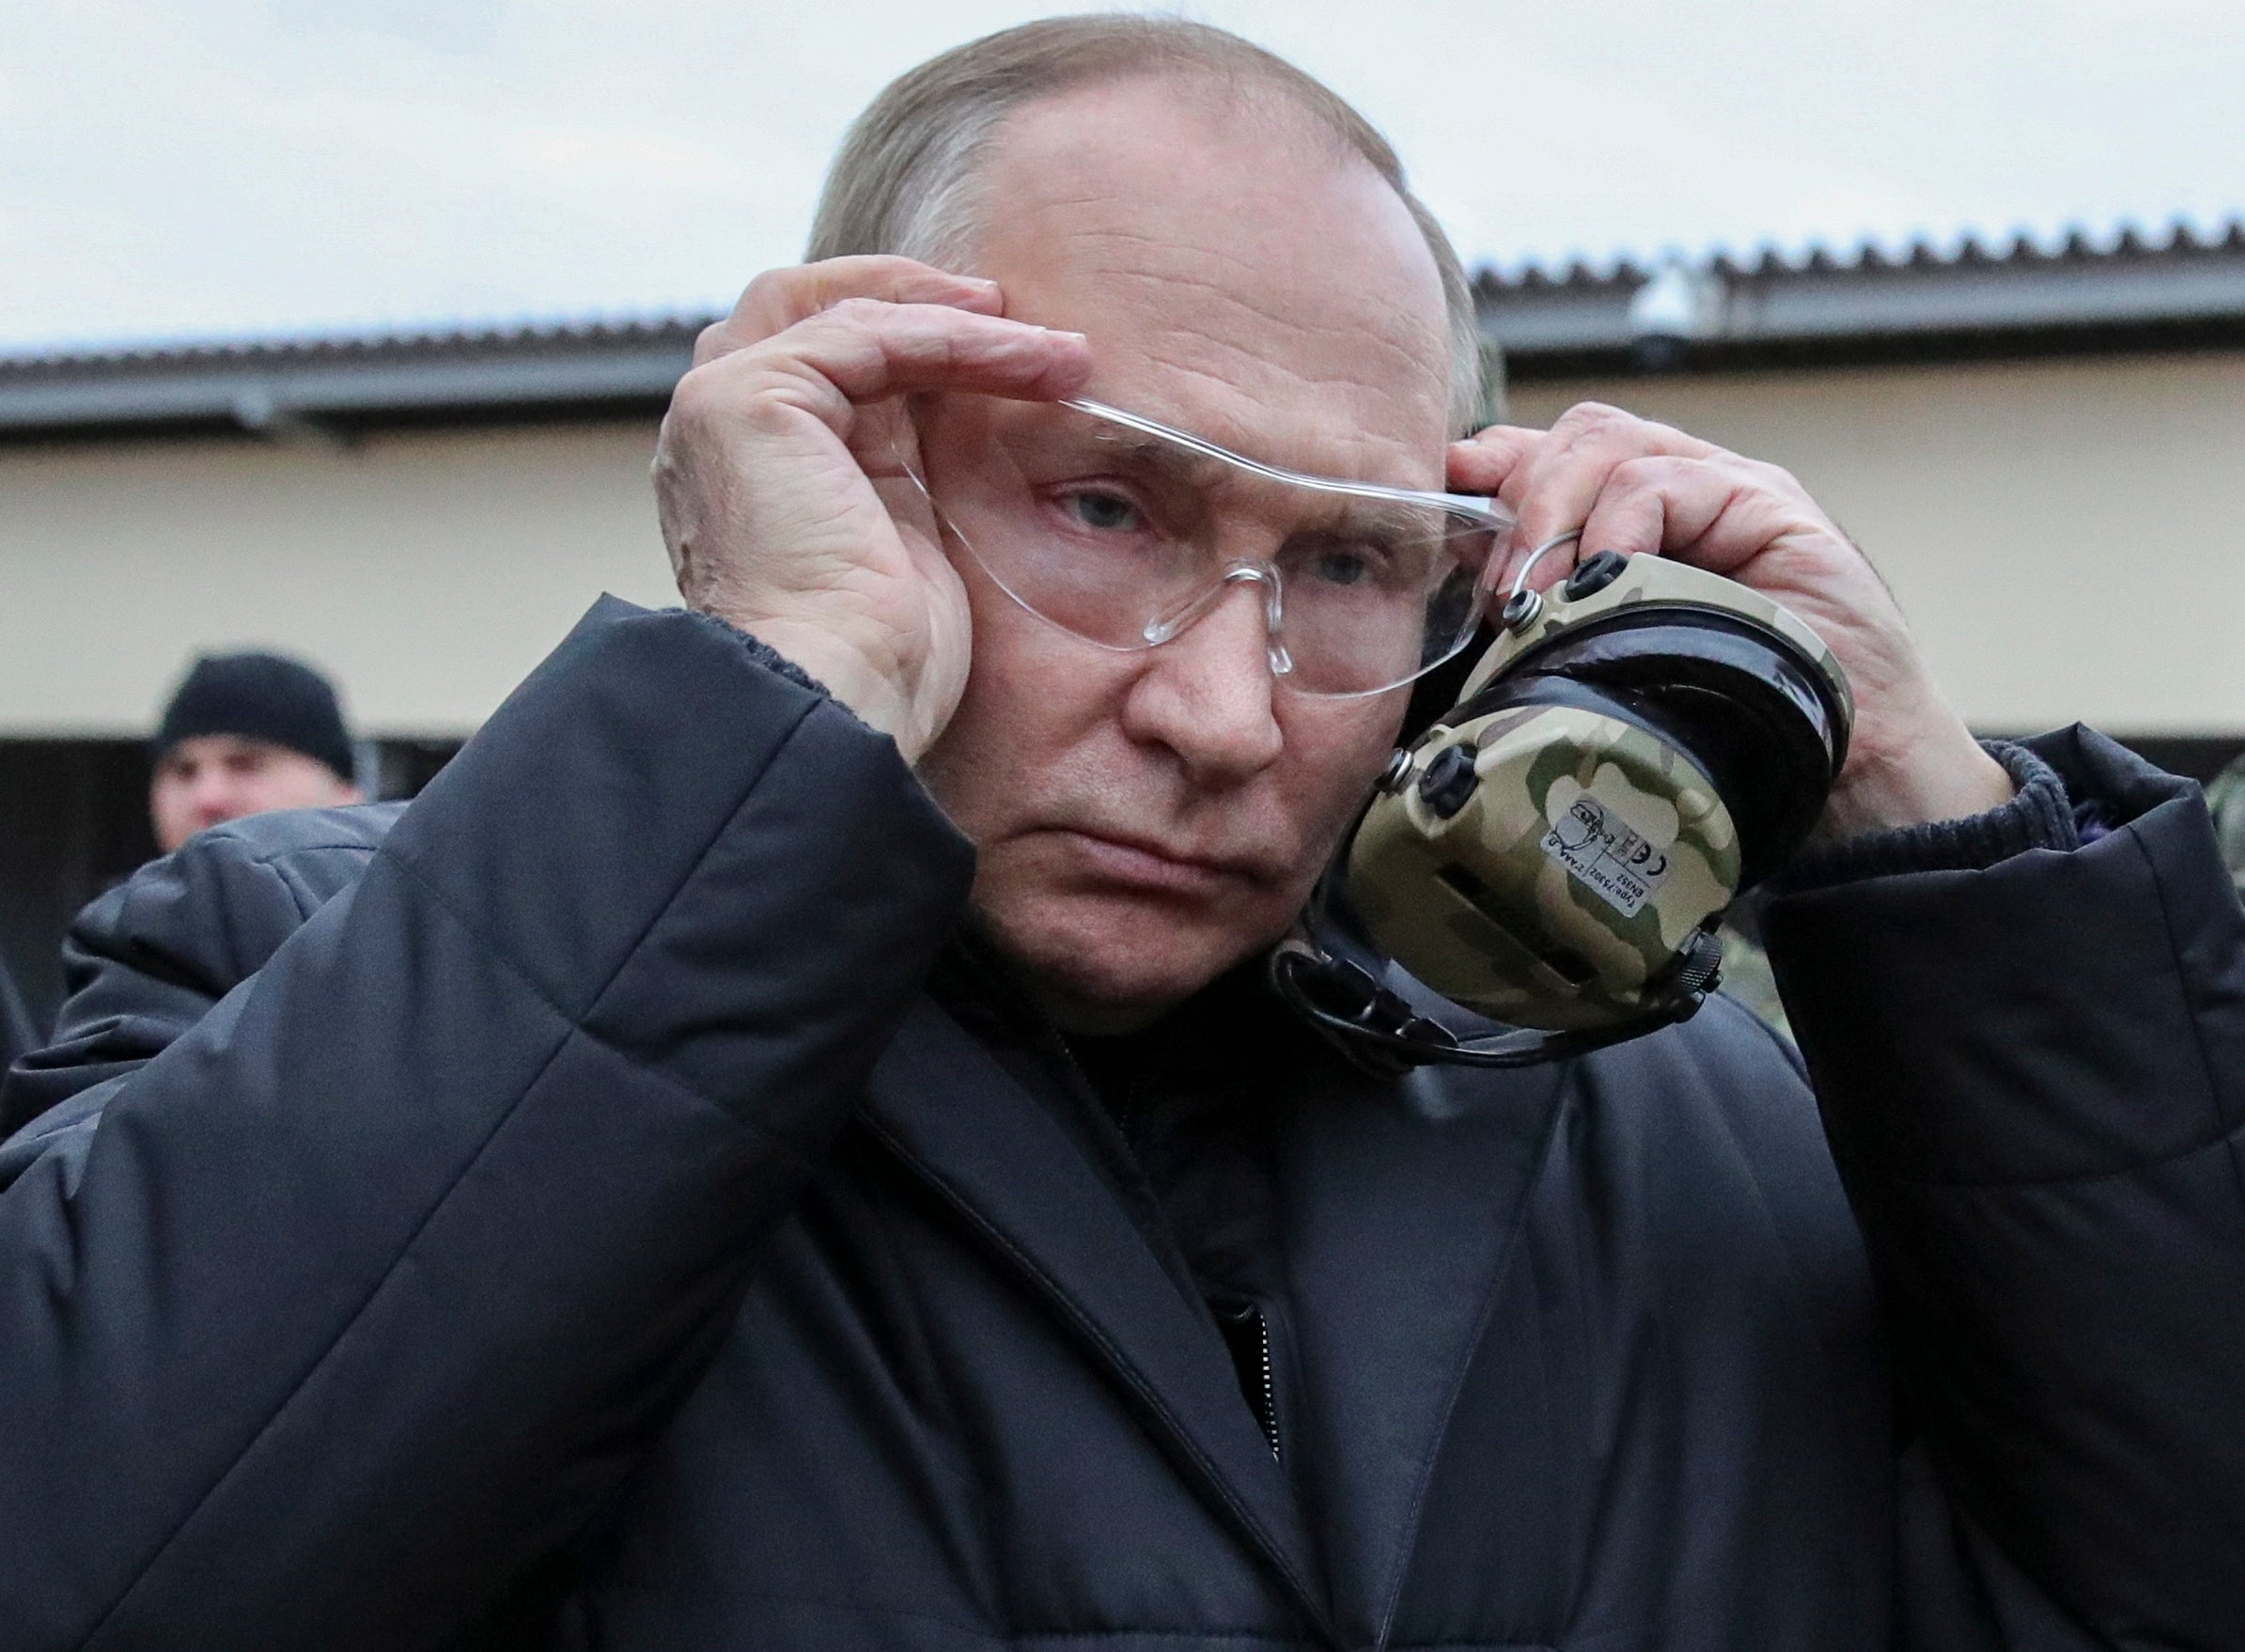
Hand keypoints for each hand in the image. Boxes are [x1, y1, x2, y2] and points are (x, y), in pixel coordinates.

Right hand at [653, 257, 1090, 759]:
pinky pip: (868, 335)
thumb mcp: (903, 540)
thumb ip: (904, 466)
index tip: (1008, 350)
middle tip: (1017, 320)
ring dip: (962, 322)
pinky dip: (955, 340)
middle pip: (808, 307)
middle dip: (917, 301)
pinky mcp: (748, 400)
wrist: (836, 698)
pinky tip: (1025, 360)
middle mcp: (720, 430)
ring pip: (846, 313)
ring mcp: (721, 406)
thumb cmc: (879, 662)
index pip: (821, 359)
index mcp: (752, 468)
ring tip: (1058, 353)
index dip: (911, 336)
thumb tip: (972, 407)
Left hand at [1450, 402, 2013, 838]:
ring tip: (1535, 597)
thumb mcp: (1609, 671)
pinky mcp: (1771, 506)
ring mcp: (1727, 492)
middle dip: (1512, 501)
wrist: (1850, 774)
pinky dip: (1620, 523)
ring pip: (1609, 444)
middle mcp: (1678, 493)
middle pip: (1570, 438)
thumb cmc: (1726, 733)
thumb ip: (1553, 625)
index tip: (1435, 501)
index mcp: (1634, 525)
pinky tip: (1605, 582)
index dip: (1487, 471)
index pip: (1545, 459)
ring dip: (1552, 515)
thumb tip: (1467, 614)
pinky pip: (1669, 478)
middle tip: (1492, 592)